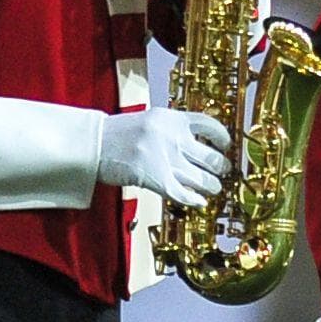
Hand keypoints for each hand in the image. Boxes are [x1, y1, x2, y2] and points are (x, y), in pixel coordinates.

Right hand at [100, 102, 232, 208]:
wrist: (94, 144)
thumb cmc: (117, 135)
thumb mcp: (149, 121)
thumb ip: (173, 130)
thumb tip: (197, 145)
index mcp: (172, 119)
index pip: (210, 125)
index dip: (223, 138)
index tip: (226, 146)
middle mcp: (173, 138)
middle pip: (212, 158)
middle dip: (221, 169)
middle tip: (221, 173)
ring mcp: (166, 160)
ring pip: (204, 179)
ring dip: (211, 187)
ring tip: (211, 189)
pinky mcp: (157, 180)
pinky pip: (185, 195)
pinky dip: (195, 200)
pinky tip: (198, 201)